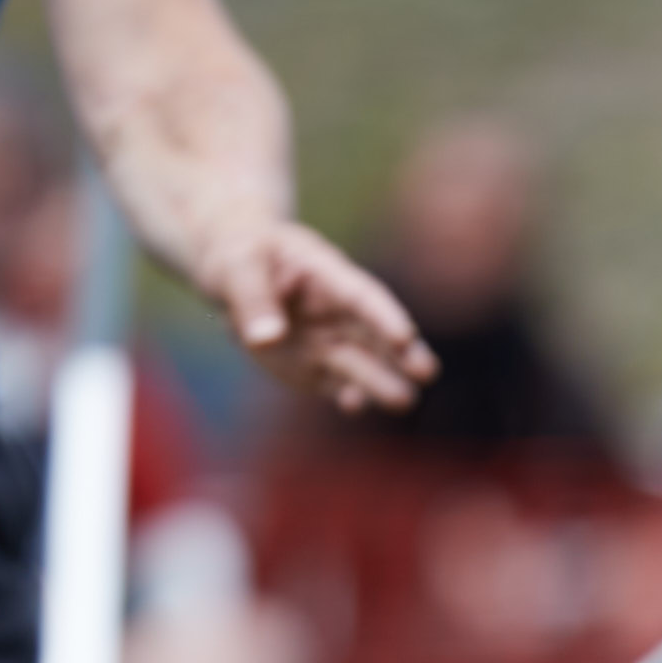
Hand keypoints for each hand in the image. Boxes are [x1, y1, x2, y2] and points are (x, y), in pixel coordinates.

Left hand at [203, 220, 436, 413]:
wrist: (234, 273)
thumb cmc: (240, 257)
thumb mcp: (236, 266)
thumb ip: (251, 299)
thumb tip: (267, 339)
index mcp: (328, 274)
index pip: (362, 296)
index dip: (384, 316)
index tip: (405, 336)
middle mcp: (338, 311)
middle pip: (376, 334)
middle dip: (403, 354)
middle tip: (426, 372)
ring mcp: (330, 341)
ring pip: (364, 364)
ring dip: (382, 383)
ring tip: (404, 401)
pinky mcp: (316, 368)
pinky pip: (337, 385)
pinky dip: (348, 396)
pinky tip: (353, 406)